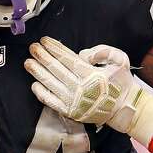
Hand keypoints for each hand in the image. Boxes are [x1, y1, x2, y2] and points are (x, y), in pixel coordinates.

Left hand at [25, 38, 144, 130]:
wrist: (124, 109)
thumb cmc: (121, 83)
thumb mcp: (120, 60)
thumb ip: (104, 51)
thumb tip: (83, 54)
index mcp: (92, 75)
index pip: (68, 59)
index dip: (55, 48)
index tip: (44, 40)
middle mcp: (80, 88)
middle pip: (56, 70)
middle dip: (43, 57)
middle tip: (33, 48)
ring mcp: (74, 101)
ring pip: (51, 84)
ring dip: (38, 72)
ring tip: (28, 62)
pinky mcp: (70, 112)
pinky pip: (51, 102)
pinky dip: (41, 93)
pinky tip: (34, 84)